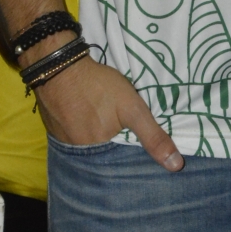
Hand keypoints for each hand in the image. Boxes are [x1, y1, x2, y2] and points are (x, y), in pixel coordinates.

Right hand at [34, 54, 183, 170]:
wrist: (59, 66)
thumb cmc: (98, 87)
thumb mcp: (132, 108)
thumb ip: (153, 136)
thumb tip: (175, 166)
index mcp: (98, 154)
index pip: (119, 165)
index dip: (130, 157)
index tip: (140, 152)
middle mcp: (78, 155)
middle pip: (102, 157)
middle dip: (113, 148)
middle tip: (120, 131)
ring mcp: (64, 142)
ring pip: (87, 147)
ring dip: (97, 140)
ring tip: (105, 125)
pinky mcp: (55, 130)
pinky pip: (73, 137)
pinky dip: (82, 130)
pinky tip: (88, 119)